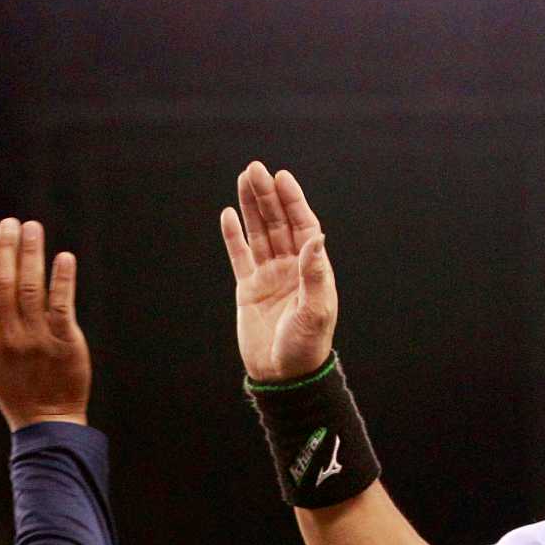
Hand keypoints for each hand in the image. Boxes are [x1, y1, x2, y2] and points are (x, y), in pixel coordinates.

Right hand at [0, 218, 90, 430]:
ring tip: (33, 229)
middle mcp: (7, 338)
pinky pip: (61, 305)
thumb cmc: (13, 384)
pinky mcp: (63, 342)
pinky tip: (63, 258)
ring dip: (31, 254)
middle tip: (10, 224)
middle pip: (2, 284)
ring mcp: (36, 340)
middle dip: (5, 249)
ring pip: (30, 288)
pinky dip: (62, 279)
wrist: (46, 420)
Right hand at [219, 162, 336, 382]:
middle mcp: (291, 268)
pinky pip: (240, 256)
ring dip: (251, 208)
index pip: (303, 226)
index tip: (282, 177)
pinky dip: (234, 236)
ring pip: (259, 234)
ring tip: (243, 179)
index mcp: (311, 270)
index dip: (293, 201)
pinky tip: (227, 215)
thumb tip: (316, 237)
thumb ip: (314, 274)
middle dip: (267, 196)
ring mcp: (269, 276)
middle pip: (278, 223)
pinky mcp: (249, 289)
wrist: (283, 376)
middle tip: (255, 168)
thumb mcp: (316, 311)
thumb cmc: (306, 347)